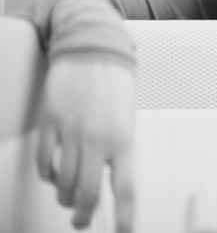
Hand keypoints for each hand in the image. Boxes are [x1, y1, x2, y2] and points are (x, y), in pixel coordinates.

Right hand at [37, 57, 135, 231]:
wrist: (93, 48)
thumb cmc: (115, 84)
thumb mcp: (126, 118)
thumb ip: (119, 149)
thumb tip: (111, 179)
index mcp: (123, 139)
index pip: (125, 188)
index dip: (126, 215)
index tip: (125, 232)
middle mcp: (97, 139)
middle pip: (87, 193)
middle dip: (82, 215)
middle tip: (81, 222)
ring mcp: (71, 132)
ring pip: (62, 182)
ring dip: (64, 197)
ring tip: (67, 198)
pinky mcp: (50, 123)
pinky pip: (44, 162)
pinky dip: (47, 175)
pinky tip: (53, 174)